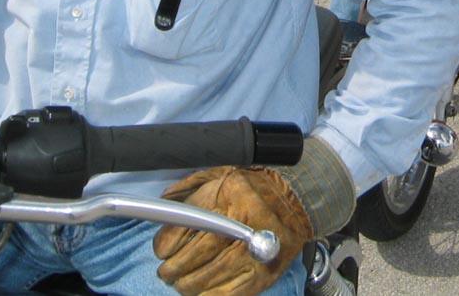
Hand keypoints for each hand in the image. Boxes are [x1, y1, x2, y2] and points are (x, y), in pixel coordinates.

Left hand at [154, 166, 313, 295]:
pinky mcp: (265, 270)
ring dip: (189, 283)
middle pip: (198, 251)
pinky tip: (202, 292)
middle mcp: (244, 219)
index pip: (190, 221)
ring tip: (181, 283)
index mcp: (231, 191)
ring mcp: (256, 248)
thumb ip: (192, 188)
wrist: (297, 200)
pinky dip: (212, 295)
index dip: (168, 240)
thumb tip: (164, 203)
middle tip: (167, 271)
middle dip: (175, 267)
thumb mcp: (221, 174)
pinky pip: (232, 291)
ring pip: (212, 273)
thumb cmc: (254, 188)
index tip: (161, 250)